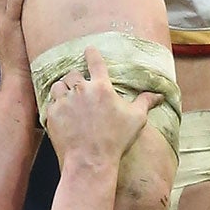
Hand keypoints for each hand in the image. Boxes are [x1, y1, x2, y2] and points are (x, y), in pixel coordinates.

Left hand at [45, 49, 156, 168]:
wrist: (90, 160)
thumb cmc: (116, 140)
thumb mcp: (135, 119)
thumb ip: (145, 102)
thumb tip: (159, 95)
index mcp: (101, 87)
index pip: (95, 62)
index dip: (92, 54)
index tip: (89, 49)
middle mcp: (81, 89)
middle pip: (73, 74)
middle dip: (76, 79)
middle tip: (80, 89)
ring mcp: (65, 101)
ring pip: (59, 86)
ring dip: (64, 90)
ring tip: (69, 100)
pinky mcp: (52, 113)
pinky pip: (51, 103)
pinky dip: (56, 106)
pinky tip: (62, 115)